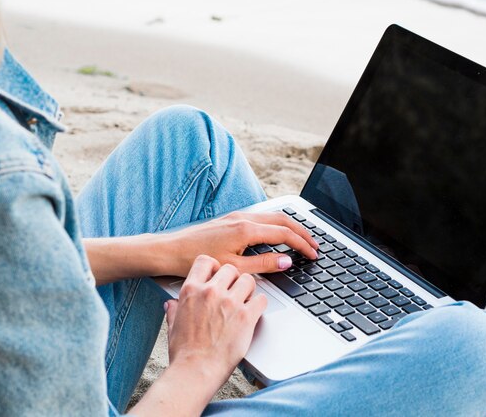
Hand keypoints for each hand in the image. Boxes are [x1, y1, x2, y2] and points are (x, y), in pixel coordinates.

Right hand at [165, 255, 266, 390]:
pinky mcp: (245, 316)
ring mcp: (229, 302)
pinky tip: (254, 312)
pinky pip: (261, 299)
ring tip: (246, 300)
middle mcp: (210, 292)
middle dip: (233, 278)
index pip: (205, 261)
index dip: (214, 266)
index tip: (218, 274)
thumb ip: (174, 310)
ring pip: (248, 280)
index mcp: (191, 290)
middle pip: (230, 268)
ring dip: (248, 289)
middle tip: (234, 290)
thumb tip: (171, 304)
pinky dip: (259, 304)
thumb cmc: (184, 352)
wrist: (196, 371)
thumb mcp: (172, 326)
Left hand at [167, 211, 318, 275]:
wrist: (170, 250)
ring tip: (301, 240)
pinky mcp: (230, 219)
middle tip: (314, 246)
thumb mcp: (234, 268)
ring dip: (289, 227)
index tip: (313, 254)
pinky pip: (261, 218)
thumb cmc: (196, 260)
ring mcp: (236, 217)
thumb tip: (286, 261)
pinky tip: (277, 235)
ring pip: (272, 217)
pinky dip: (276, 225)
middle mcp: (243, 218)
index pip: (284, 234)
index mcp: (246, 229)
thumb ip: (263, 265)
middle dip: (302, 232)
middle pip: (282, 220)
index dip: (302, 244)